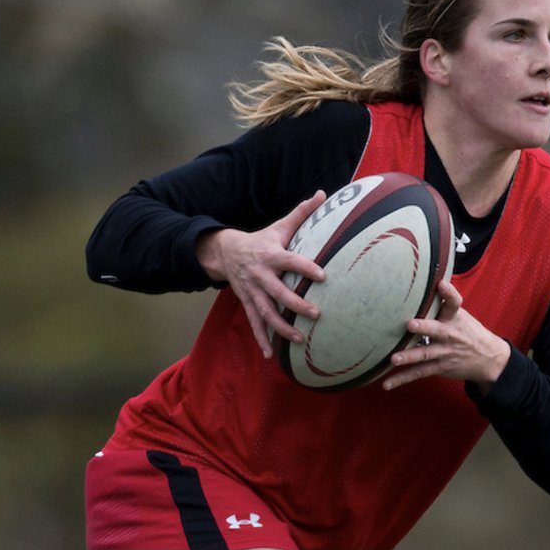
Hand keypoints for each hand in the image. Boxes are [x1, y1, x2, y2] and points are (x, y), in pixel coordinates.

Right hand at [195, 191, 327, 358]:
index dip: (305, 267)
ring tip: (300, 339)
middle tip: (316, 314)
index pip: (290, 261)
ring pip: (266, 313)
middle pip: (278, 292)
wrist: (225, 252)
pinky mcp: (247, 303)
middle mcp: (260, 276)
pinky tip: (271, 355)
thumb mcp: (279, 226)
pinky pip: (254, 324)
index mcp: (271, 255)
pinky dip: (262, 340)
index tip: (323, 275)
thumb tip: (322, 194)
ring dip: (282, 327)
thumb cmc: (261, 240)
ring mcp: (252, 292)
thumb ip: (302, 213)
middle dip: (296, 304)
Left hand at [383, 280, 510, 392]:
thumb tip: (425, 281)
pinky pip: (419, 373)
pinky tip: (386, 384)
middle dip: (424, 327)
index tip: (441, 284)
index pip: (454, 302)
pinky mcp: (440, 367)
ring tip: (394, 359)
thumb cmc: (468, 331)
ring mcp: (445, 352)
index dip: (449, 293)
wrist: (489, 358)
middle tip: (410, 324)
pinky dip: (402, 379)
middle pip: (437, 330)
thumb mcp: (461, 315)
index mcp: (455, 317)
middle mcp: (450, 334)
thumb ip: (443, 303)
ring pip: (425, 354)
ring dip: (409, 357)